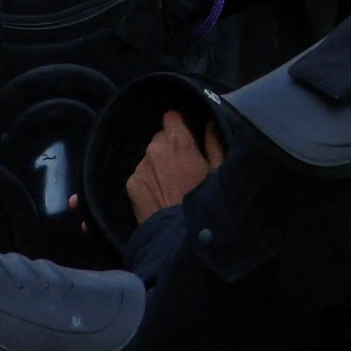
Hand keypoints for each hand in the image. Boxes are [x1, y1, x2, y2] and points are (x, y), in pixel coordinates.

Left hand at [122, 102, 220, 227]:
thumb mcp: (219, 170)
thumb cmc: (204, 200)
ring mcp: (141, 166)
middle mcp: (155, 148)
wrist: (178, 233)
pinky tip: (160, 196)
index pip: (171, 117)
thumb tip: (211, 125)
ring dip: (158, 165)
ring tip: (171, 186)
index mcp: (178, 141)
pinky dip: (148, 181)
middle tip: (182, 167)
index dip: (179, 125)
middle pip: (160, 138)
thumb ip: (214, 143)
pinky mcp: (131, 183)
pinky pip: (141, 175)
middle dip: (169, 147)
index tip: (186, 136)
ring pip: (149, 157)